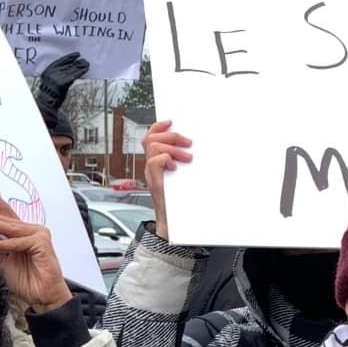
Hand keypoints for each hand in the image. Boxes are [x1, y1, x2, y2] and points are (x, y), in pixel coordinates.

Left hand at [0, 182, 71, 311]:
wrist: (42, 296)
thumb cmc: (24, 281)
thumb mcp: (0, 261)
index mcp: (20, 233)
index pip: (4, 213)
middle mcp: (30, 230)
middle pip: (5, 217)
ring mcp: (38, 234)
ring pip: (10, 228)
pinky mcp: (42, 243)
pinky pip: (19, 242)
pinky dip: (5, 244)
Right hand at [37, 53, 90, 109]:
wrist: (47, 105)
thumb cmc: (49, 95)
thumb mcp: (51, 82)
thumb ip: (59, 74)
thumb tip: (73, 68)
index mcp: (47, 71)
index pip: (60, 61)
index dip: (69, 57)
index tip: (77, 54)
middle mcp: (51, 73)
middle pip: (67, 65)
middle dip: (77, 63)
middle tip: (85, 60)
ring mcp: (56, 78)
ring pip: (71, 70)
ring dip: (81, 66)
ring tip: (87, 64)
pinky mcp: (62, 83)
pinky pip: (74, 75)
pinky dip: (81, 72)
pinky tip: (86, 69)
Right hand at [142, 120, 192, 239]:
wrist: (173, 224)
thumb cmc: (179, 202)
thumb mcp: (182, 178)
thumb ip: (183, 164)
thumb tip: (197, 150)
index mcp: (156, 163)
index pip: (150, 137)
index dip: (158, 127)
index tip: (171, 122)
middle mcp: (151, 167)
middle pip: (151, 139)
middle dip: (171, 136)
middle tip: (188, 144)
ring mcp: (152, 175)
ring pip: (153, 147)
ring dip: (173, 149)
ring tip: (186, 158)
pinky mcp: (155, 182)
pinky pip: (155, 162)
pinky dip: (166, 160)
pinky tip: (175, 168)